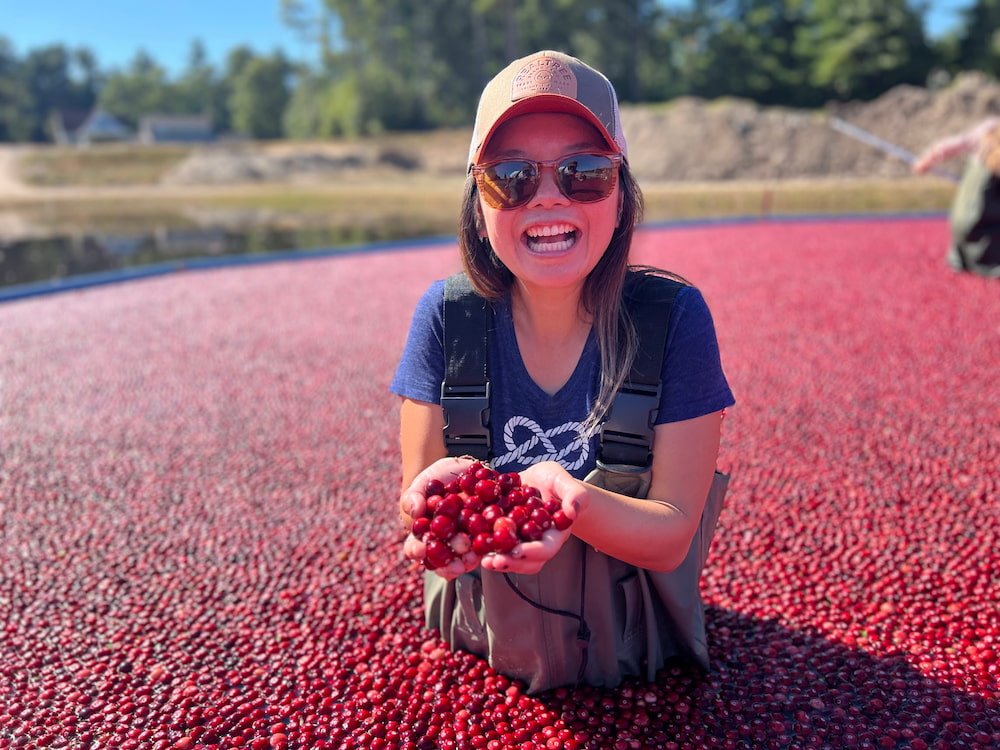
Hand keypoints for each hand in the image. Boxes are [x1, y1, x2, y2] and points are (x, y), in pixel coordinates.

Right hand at [399, 456, 478, 579]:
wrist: (463, 471)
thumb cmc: (436, 479)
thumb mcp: (422, 484)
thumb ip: (413, 497)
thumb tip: (416, 511)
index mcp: (424, 535)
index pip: (415, 548)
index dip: (416, 551)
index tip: (420, 549)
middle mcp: (444, 543)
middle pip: (442, 558)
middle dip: (448, 560)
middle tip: (454, 557)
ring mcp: (465, 541)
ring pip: (464, 557)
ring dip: (468, 559)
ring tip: (472, 556)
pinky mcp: (484, 534)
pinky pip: (486, 544)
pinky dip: (487, 545)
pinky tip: (489, 542)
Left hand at [479, 461, 586, 575]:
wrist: (535, 480)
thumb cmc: (553, 481)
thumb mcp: (564, 482)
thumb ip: (574, 494)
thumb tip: (572, 511)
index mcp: (553, 534)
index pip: (546, 549)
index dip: (532, 552)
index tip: (518, 551)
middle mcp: (535, 542)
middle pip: (526, 561)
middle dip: (510, 562)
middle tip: (493, 561)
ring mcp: (518, 541)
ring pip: (510, 558)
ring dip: (496, 561)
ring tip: (483, 559)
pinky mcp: (502, 535)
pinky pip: (494, 546)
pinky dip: (484, 547)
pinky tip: (471, 543)